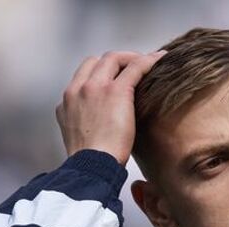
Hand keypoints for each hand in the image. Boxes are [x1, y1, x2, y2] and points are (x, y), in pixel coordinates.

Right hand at [55, 50, 165, 164]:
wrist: (92, 167)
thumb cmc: (90, 161)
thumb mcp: (80, 137)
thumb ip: (86, 122)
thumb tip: (102, 126)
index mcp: (68, 101)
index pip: (84, 74)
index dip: (102, 71)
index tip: (116, 76)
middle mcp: (78, 89)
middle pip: (98, 61)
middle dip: (117, 61)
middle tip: (134, 69)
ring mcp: (95, 87)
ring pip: (113, 58)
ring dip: (130, 59)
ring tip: (147, 64)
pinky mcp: (116, 91)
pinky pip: (135, 67)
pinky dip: (148, 61)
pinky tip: (159, 60)